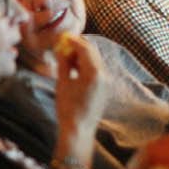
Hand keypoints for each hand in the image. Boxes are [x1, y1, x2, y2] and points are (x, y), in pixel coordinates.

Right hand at [53, 34, 106, 156]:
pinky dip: (87, 65)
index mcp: (94, 73)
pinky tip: (75, 68)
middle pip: (93, 52)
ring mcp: (106, 82)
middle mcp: (104, 76)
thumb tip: (61, 50)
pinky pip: (97, 70)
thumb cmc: (68, 109)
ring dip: (83, 55)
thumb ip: (63, 64)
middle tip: (65, 44)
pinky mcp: (105, 88)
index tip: (64, 37)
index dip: (74, 41)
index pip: (85, 49)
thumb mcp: (62, 84)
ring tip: (67, 57)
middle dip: (79, 46)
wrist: (79, 131)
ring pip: (95, 60)